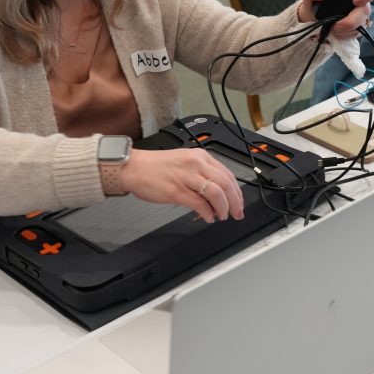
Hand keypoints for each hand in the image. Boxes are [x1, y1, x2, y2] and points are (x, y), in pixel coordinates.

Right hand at [119, 148, 244, 222]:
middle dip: (235, 202)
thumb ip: (202, 174)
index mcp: (200, 156)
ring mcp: (186, 177)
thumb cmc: (156, 167)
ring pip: (216, 193)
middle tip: (237, 213)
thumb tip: (218, 193)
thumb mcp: (184, 162)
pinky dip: (207, 213)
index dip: (237, 191)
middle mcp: (196, 164)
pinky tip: (207, 217)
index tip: (239, 202)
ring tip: (222, 216)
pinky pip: (199, 203)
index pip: (228, 174)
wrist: (133, 167)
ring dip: (223, 208)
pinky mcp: (176, 191)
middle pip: (226, 184)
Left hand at [298, 0, 373, 38]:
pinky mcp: (356, 28)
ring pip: (362, 23)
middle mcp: (361, 1)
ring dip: (347, 29)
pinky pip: (356, 33)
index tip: (356, 0)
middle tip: (338, 24)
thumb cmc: (315, 0)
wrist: (312, 18)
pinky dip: (345, 35)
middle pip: (366, 9)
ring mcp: (360, 15)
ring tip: (333, 28)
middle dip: (353, 20)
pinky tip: (336, 33)